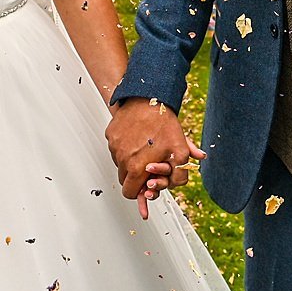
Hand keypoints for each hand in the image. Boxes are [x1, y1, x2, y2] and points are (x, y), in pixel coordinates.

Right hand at [106, 98, 200, 216]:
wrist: (148, 97)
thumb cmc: (163, 123)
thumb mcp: (180, 150)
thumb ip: (180, 173)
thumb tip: (178, 182)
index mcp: (136, 168)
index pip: (131, 193)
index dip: (140, 193)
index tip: (145, 188)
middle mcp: (122, 159)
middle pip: (125, 180)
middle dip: (136, 178)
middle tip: (148, 168)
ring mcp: (115, 147)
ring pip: (120, 164)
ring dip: (130, 162)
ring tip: (145, 150)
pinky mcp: (111, 135)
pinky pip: (116, 149)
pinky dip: (125, 148)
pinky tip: (137, 140)